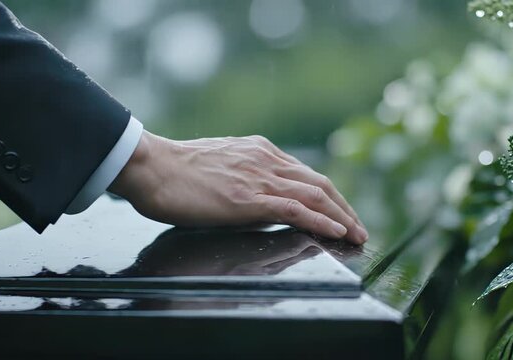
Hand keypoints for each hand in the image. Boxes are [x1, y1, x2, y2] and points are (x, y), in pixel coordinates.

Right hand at [108, 131, 368, 243]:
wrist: (152, 167)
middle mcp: (267, 160)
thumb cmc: (176, 172)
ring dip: (342, 217)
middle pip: (320, 184)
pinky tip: (336, 233)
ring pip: (315, 195)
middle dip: (345, 209)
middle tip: (359, 229)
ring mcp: (260, 178)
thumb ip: (245, 179)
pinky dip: (321, 221)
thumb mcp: (221, 168)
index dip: (330, 196)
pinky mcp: (250, 197)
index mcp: (261, 152)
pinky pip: (296, 209)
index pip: (307, 175)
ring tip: (357, 236)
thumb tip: (259, 200)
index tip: (342, 213)